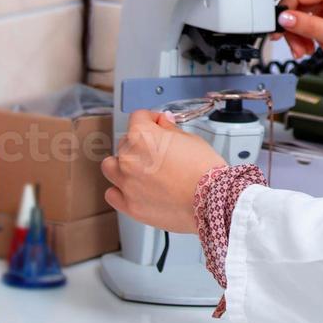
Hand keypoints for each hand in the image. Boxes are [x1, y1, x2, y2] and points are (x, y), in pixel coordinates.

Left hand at [101, 111, 224, 233]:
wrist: (211, 200)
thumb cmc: (205, 170)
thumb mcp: (191, 139)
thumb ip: (170, 130)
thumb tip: (163, 123)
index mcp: (142, 135)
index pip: (138, 117)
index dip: (151, 119)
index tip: (157, 124)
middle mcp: (129, 157)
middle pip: (125, 142)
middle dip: (141, 144)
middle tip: (159, 152)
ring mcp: (126, 182)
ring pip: (111, 166)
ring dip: (122, 165)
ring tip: (141, 170)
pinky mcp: (129, 205)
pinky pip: (112, 193)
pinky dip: (120, 190)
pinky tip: (135, 189)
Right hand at [275, 0, 322, 62]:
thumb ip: (310, 27)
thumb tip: (285, 18)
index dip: (284, 14)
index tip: (278, 33)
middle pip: (304, 2)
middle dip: (297, 28)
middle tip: (298, 50)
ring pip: (313, 10)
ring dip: (308, 32)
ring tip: (311, 51)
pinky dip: (321, 30)